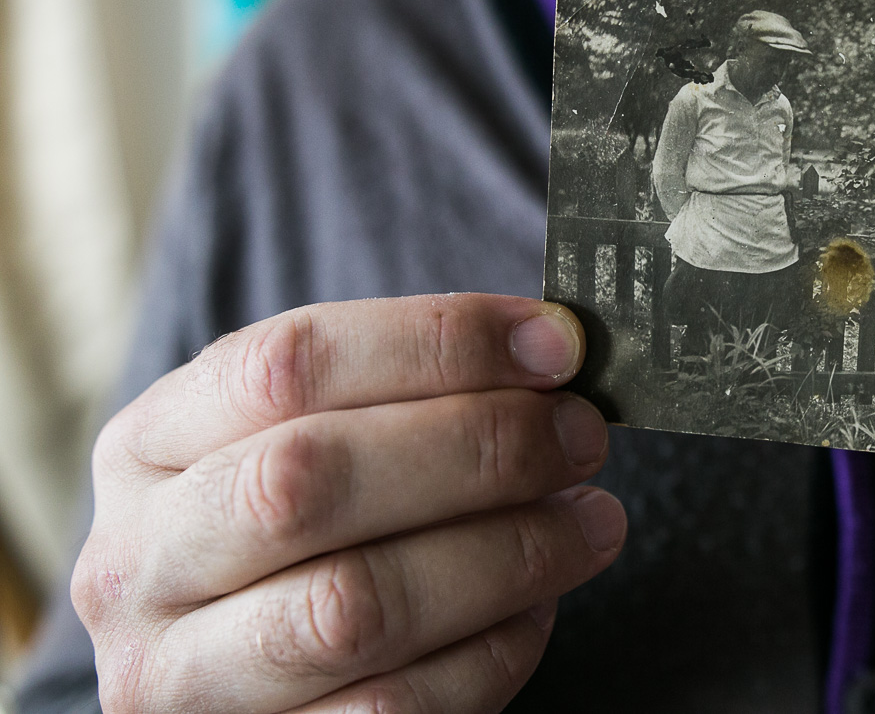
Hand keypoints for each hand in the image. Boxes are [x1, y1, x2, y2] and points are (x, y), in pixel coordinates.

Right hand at [72, 294, 625, 713]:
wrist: (249, 678)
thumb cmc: (311, 531)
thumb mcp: (314, 440)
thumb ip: (406, 391)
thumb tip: (553, 350)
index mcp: (148, 447)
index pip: (286, 363)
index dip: (437, 342)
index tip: (557, 346)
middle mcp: (140, 563)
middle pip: (306, 480)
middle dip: (477, 447)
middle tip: (581, 437)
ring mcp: (182, 679)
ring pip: (353, 607)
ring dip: (506, 554)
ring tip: (589, 521)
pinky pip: (396, 709)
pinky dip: (493, 651)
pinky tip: (538, 608)